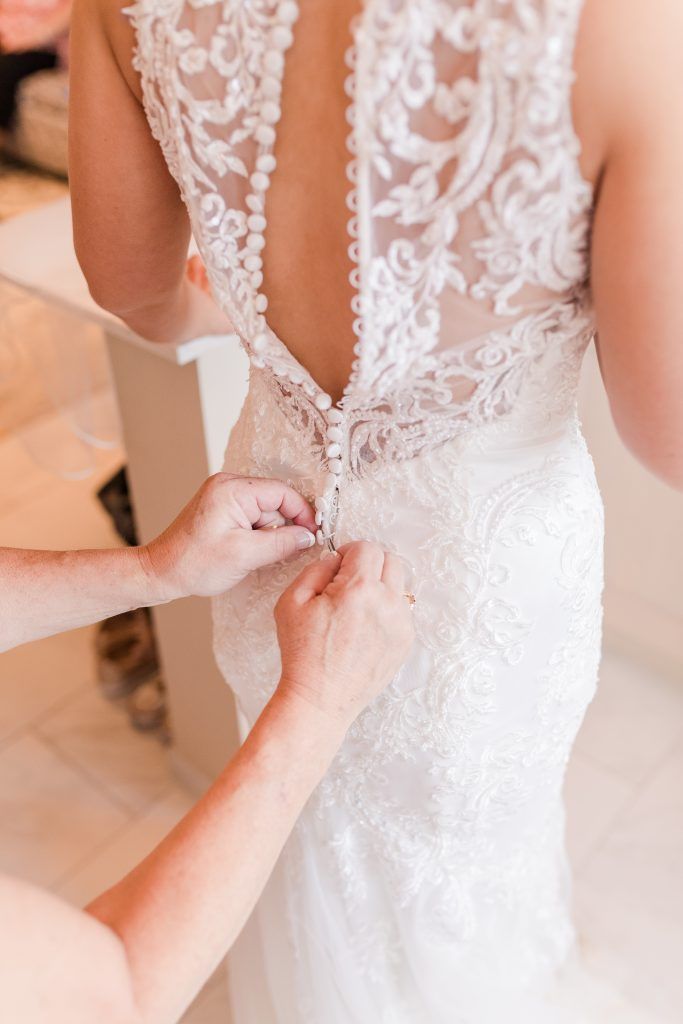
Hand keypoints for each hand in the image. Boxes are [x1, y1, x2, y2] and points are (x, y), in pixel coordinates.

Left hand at [140, 474, 316, 598]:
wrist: (161, 572)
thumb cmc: (194, 564)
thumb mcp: (245, 555)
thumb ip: (282, 543)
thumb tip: (308, 536)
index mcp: (232, 489)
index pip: (283, 492)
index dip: (302, 514)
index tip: (313, 535)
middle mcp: (228, 484)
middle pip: (275, 501)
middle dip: (283, 527)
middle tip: (283, 552)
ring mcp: (224, 495)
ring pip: (265, 511)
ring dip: (269, 533)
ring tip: (256, 555)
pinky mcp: (222, 508)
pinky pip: (252, 516)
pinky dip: (258, 534)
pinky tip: (250, 551)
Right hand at [274, 542, 414, 730]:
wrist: (320, 699)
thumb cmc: (302, 653)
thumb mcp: (291, 601)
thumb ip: (316, 568)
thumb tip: (337, 558)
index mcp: (359, 589)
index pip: (367, 547)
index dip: (349, 552)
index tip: (339, 566)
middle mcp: (387, 603)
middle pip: (390, 560)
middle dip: (369, 564)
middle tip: (348, 582)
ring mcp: (401, 624)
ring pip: (399, 584)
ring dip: (380, 586)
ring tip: (356, 608)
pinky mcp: (406, 642)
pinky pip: (401, 610)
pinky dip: (386, 610)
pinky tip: (364, 628)